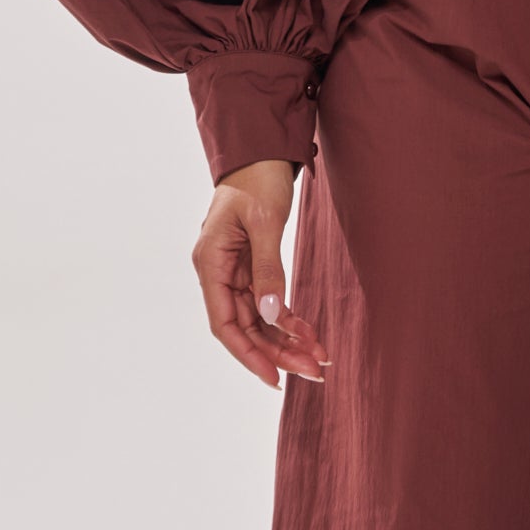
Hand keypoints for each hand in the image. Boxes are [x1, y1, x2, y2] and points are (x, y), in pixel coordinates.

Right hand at [191, 159, 330, 389]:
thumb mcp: (265, 222)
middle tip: (314, 371)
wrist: (263, 151)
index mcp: (210, 263)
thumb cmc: (258, 179)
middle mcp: (218, 273)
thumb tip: (272, 314)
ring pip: (259, 321)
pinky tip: (311, 335)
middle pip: (245, 328)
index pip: (224, 323)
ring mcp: (235, 273)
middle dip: (277, 352)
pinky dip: (290, 321)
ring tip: (319, 359)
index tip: (275, 378)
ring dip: (287, 341)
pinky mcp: (253, 268)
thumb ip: (268, 268)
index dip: (248, 354)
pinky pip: (269, 304)